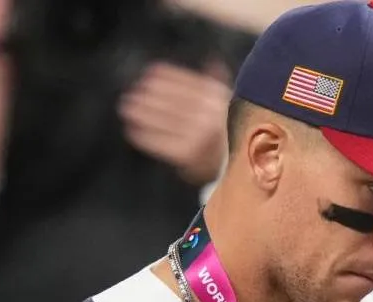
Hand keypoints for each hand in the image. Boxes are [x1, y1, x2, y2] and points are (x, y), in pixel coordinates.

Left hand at [121, 62, 230, 185]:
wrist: (245, 169)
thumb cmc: (232, 134)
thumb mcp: (231, 106)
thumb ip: (219, 85)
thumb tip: (213, 61)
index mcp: (218, 100)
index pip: (187, 83)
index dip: (167, 77)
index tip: (149, 73)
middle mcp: (208, 115)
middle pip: (172, 101)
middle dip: (149, 95)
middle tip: (132, 93)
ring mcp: (197, 135)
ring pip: (164, 120)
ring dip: (142, 113)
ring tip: (127, 108)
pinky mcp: (187, 154)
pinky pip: (161, 143)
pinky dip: (145, 137)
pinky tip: (133, 131)